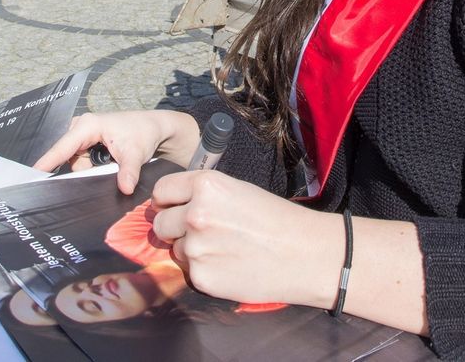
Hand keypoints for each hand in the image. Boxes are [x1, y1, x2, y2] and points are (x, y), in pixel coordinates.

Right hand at [32, 110, 199, 194]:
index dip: (47, 161)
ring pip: (77, 165)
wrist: (154, 129)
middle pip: (69, 159)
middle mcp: (80, 128)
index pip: (62, 147)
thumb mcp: (136, 153)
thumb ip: (128, 171)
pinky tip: (107, 167)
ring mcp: (82, 137)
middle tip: (104, 172)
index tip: (31, 174)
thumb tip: (125, 188)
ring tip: (111, 166)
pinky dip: (92, 169)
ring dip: (91, 171)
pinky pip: (82, 164)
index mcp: (88, 126)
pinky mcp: (86, 145)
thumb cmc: (143, 134)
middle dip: (83, 171)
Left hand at [150, 171, 343, 307]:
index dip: (169, 201)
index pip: (162, 191)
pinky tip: (229, 266)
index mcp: (205, 186)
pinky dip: (204, 271)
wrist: (304, 255)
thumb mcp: (238, 190)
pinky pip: (189, 272)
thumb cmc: (276, 219)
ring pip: (175, 249)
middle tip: (204, 232)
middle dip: (175, 228)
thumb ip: (202, 195)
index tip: (175, 207)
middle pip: (160, 223)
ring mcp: (196, 247)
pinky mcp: (201, 277)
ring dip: (191, 250)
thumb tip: (173, 206)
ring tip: (224, 249)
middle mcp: (195, 214)